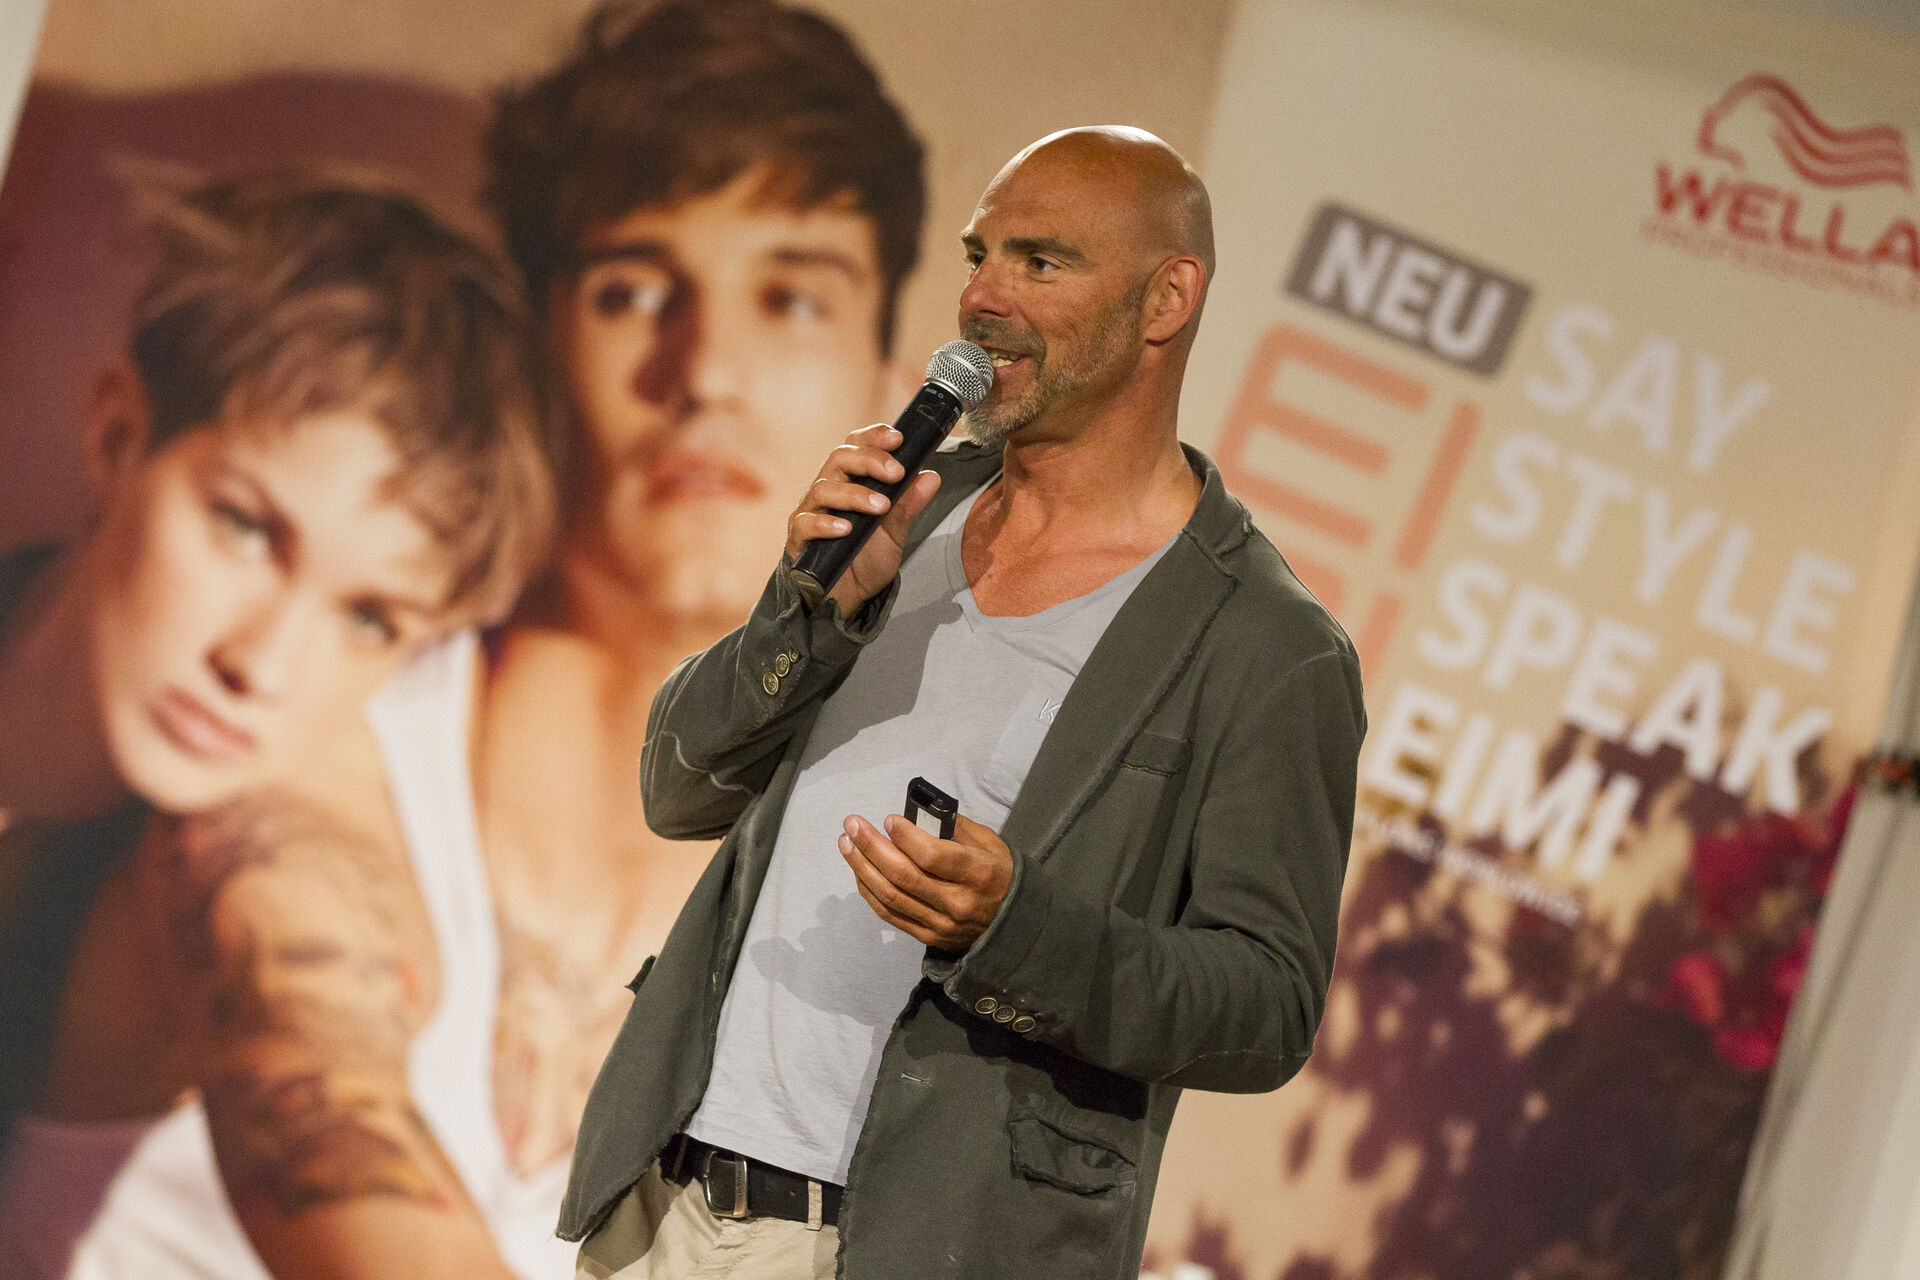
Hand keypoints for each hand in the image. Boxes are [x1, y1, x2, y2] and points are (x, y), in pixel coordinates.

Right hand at [785, 423, 941, 614]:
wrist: (847, 599)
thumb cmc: (866, 559)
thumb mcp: (894, 532)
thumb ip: (908, 505)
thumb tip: (931, 477)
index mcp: (850, 481)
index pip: (855, 446)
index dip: (873, 437)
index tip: (898, 438)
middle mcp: (828, 490)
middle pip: (839, 458)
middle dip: (869, 459)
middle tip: (896, 473)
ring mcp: (810, 512)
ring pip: (823, 488)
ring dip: (854, 494)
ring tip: (880, 507)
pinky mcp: (798, 538)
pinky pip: (806, 523)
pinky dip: (826, 523)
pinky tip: (845, 528)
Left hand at [838, 811, 1012, 950]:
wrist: (1014, 924)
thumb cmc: (1000, 875)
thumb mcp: (991, 844)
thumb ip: (956, 829)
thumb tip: (919, 815)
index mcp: (978, 874)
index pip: (933, 856)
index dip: (905, 837)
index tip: (889, 819)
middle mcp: (957, 902)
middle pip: (904, 875)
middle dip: (871, 847)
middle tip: (852, 825)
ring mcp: (940, 924)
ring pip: (891, 896)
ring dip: (862, 867)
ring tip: (846, 844)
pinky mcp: (928, 936)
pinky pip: (890, 914)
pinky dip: (870, 891)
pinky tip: (858, 870)